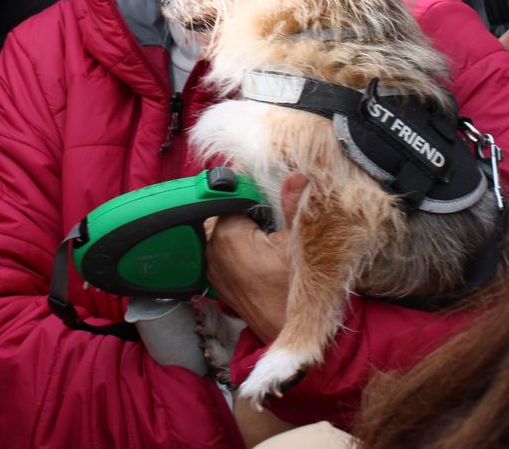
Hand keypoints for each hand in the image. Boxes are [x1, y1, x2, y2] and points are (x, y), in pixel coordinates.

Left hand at [205, 174, 305, 344]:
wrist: (285, 331)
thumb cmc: (292, 291)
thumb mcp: (298, 244)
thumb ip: (292, 206)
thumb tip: (297, 176)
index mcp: (228, 235)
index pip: (235, 197)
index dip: (253, 195)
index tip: (268, 200)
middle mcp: (212, 249)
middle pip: (228, 213)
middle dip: (247, 213)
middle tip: (269, 222)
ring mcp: (211, 267)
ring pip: (223, 232)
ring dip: (240, 230)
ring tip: (264, 239)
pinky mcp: (215, 280)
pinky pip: (221, 251)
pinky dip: (235, 248)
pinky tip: (255, 255)